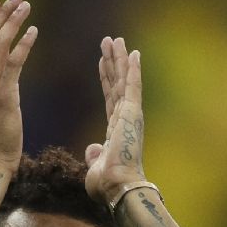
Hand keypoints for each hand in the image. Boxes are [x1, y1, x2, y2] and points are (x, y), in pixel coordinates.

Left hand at [84, 37, 146, 202]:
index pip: (110, 98)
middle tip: (109, 41)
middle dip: (113, 61)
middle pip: (117, 83)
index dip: (106, 79)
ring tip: (115, 39)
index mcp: (117, 130)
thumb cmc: (108, 184)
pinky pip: (133, 86)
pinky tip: (134, 52)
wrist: (118, 187)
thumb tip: (93, 149)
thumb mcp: (96, 166)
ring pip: (124, 80)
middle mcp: (126, 119)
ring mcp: (130, 115)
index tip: (102, 62)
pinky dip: (133, 69)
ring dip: (120, 59)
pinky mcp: (133, 113)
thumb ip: (95, 155)